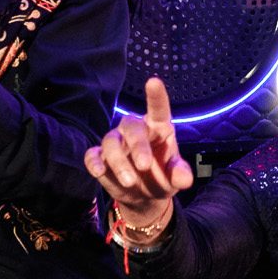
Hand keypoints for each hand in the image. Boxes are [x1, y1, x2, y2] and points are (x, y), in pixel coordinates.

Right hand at [83, 78, 192, 236]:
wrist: (144, 197)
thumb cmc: (163, 178)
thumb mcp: (175, 178)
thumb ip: (180, 174)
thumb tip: (185, 179)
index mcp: (158, 128)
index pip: (158, 109)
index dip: (156, 96)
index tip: (153, 82)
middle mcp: (135, 131)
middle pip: (132, 127)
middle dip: (137, 146)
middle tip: (145, 166)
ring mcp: (116, 143)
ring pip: (110, 141)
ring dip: (118, 161)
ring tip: (130, 182)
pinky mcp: (100, 158)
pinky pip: (92, 155)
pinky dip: (94, 162)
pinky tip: (99, 172)